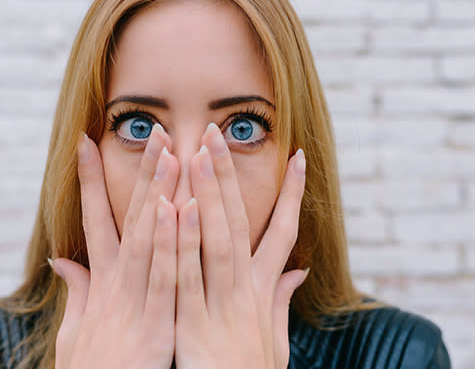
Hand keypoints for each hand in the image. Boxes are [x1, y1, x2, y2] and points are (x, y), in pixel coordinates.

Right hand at [50, 124, 178, 368]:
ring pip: (148, 239)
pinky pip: (165, 278)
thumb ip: (79, 290)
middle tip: (155, 132)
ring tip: (169, 154)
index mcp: (102, 282)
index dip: (89, 183)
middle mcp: (117, 283)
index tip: (86, 144)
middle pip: (130, 218)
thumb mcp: (76, 330)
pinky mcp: (156, 325)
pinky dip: (169, 244)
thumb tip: (64, 260)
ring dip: (158, 195)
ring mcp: (136, 301)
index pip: (96, 220)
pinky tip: (176, 211)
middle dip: (142, 174)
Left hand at [174, 123, 307, 368]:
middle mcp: (245, 290)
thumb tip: (298, 271)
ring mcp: (220, 305)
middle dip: (228, 177)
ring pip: (215, 240)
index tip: (298, 157)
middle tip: (217, 135)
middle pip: (238, 223)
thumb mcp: (273, 339)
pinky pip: (186, 277)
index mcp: (263, 291)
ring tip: (198, 154)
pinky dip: (182, 242)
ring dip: (207, 195)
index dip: (292, 195)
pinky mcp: (193, 324)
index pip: (284, 232)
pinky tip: (175, 209)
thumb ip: (281, 300)